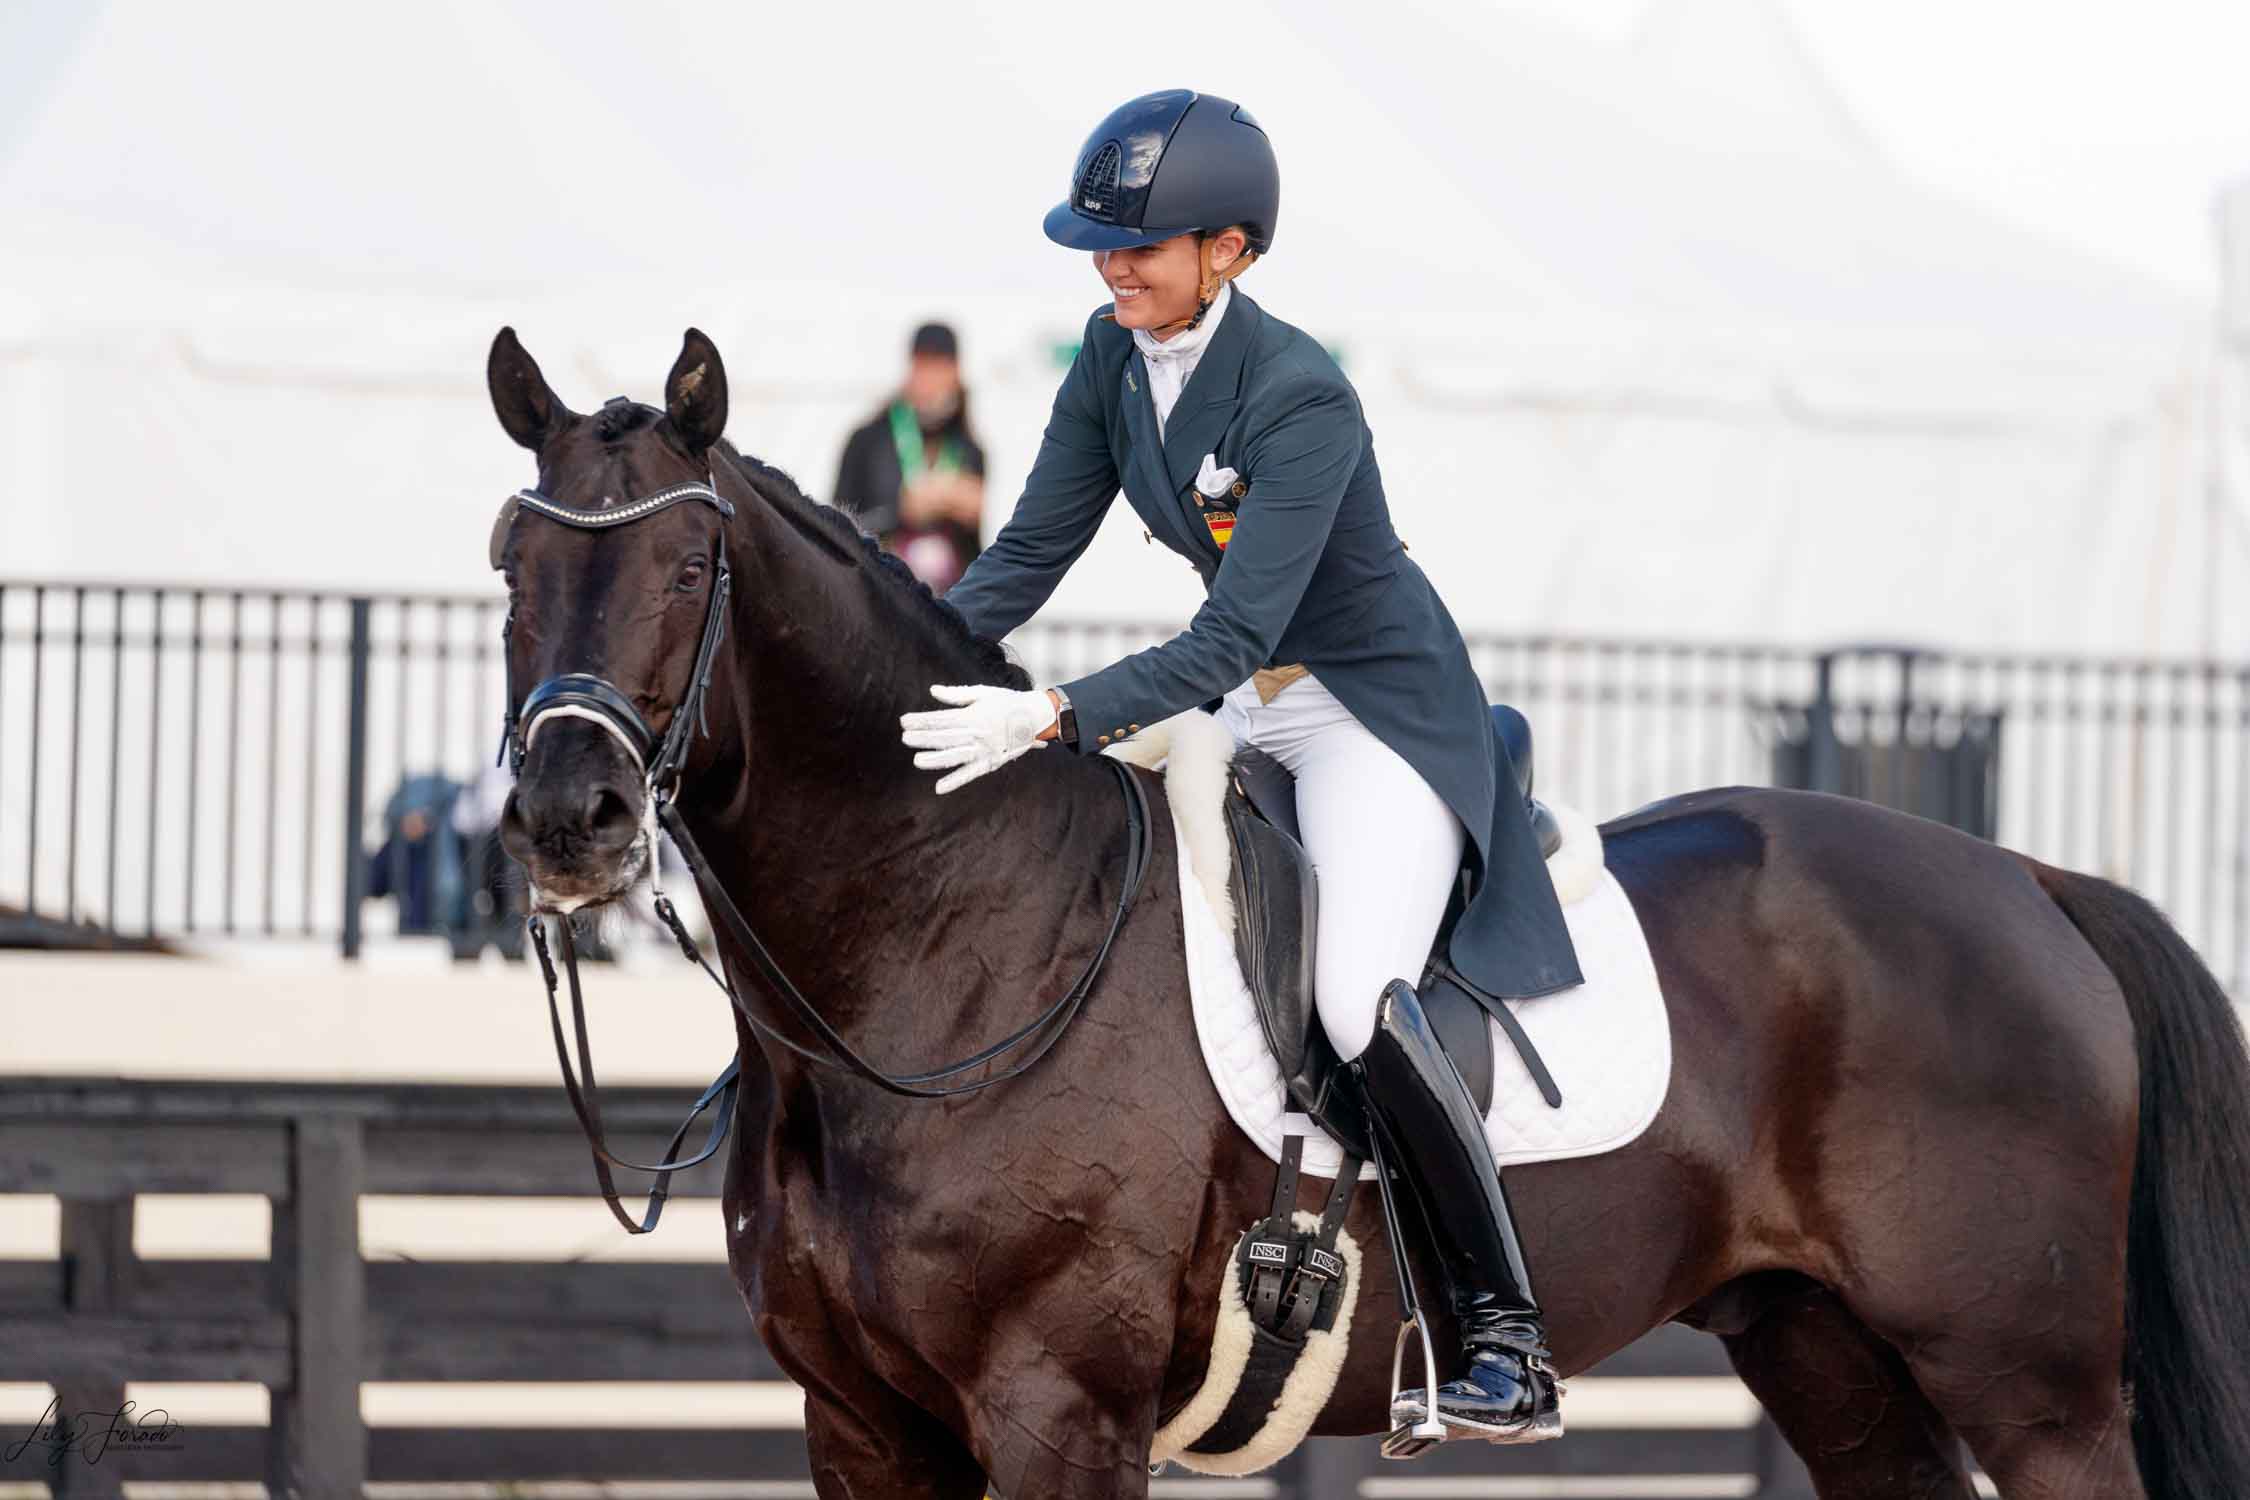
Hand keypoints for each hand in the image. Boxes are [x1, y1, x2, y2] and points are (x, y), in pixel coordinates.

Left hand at [899, 684, 1059, 793]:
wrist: (1035, 716)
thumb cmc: (1007, 702)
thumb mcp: (983, 693)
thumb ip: (957, 694)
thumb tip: (932, 690)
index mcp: (973, 715)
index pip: (942, 719)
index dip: (922, 720)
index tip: (904, 721)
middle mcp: (977, 734)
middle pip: (945, 737)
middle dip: (923, 738)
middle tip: (905, 738)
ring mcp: (983, 750)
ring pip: (955, 757)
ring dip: (935, 760)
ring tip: (917, 761)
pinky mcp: (990, 763)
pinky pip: (970, 774)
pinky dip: (955, 781)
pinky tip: (939, 788)